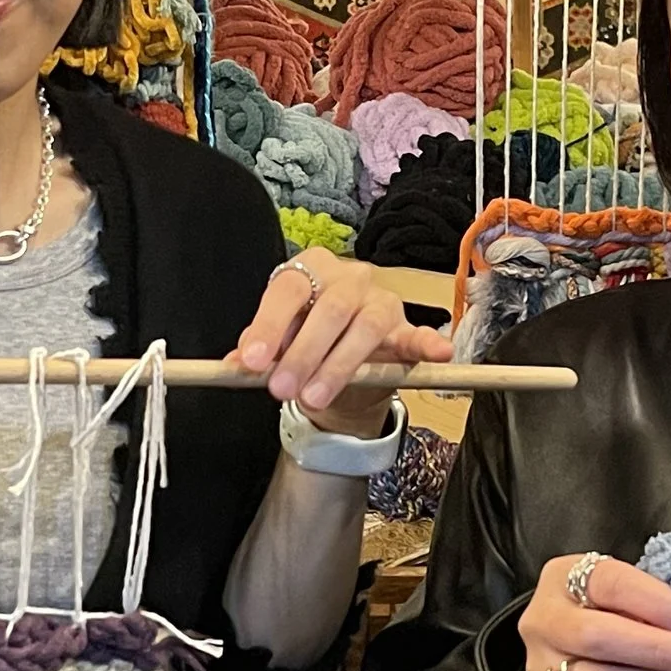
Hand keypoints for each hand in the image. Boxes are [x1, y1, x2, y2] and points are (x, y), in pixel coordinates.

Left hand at [232, 250, 451, 435]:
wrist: (343, 355)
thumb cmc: (306, 339)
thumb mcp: (278, 344)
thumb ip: (258, 354)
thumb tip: (232, 368)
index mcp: (309, 270)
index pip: (287, 290)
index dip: (268, 325)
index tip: (250, 361)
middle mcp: (348, 277)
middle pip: (330, 308)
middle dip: (303, 353)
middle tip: (281, 389)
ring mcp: (381, 301)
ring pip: (366, 326)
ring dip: (339, 365)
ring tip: (314, 399)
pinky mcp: (406, 328)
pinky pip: (419, 335)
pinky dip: (428, 343)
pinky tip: (439, 353)